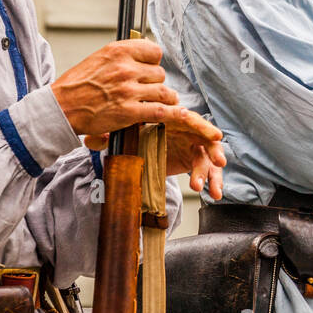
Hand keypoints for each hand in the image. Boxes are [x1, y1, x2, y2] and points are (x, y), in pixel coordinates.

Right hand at [53, 38, 199, 136]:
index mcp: (118, 52)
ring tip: (166, 101)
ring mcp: (128, 90)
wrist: (61, 108)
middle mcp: (125, 68)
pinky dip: (173, 113)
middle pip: (159, 73)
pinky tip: (179, 113)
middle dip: (155, 82)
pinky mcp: (129, 112)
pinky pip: (160, 111)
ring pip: (163, 91)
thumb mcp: (98, 58)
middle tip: (147, 90)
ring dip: (166, 98)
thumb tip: (145, 54)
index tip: (150, 68)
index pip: (154, 51)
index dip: (154, 61)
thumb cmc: (77, 85)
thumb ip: (122, 56)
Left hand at [81, 111, 226, 198]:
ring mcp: (191, 144)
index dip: (200, 126)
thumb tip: (92, 141)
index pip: (187, 118)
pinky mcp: (193, 159)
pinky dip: (212, 181)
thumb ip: (109, 137)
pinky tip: (214, 194)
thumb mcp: (121, 133)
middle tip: (219, 160)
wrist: (139, 141)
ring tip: (206, 188)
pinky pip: (207, 169)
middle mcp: (185, 129)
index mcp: (170, 117)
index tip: (211, 135)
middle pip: (205, 136)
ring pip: (208, 156)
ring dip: (211, 171)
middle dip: (214, 148)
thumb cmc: (134, 131)